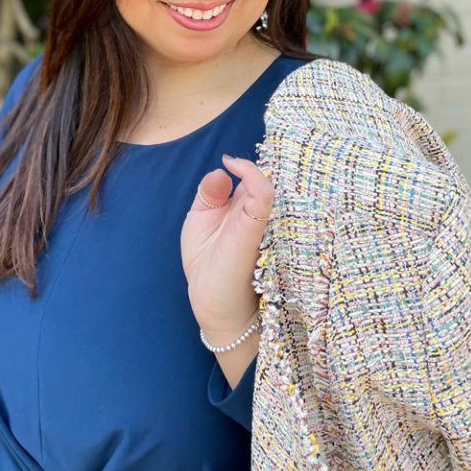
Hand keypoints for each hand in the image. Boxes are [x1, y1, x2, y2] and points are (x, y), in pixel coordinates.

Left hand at [180, 154, 272, 339]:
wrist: (216, 308)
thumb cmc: (210, 265)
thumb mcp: (201, 221)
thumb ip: (209, 194)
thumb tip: (221, 171)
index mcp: (247, 208)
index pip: (257, 177)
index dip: (249, 165)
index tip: (231, 162)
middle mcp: (258, 213)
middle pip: (268, 176)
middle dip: (257, 165)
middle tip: (241, 164)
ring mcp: (260, 221)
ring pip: (270, 182)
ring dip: (256, 169)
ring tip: (237, 165)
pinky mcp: (253, 230)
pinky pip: (263, 196)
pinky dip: (254, 177)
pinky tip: (237, 167)